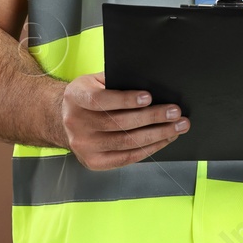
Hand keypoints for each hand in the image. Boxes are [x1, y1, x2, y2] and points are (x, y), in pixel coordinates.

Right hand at [59, 71, 188, 169]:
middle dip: (152, 118)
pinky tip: (163, 140)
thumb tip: (150, 81)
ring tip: (176, 127)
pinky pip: (126, 157)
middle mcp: (75, 123)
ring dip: (156, 135)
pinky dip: (148, 149)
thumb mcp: (95, 81)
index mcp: (75, 97)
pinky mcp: (93, 162)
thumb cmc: (89, 96)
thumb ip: (116, 81)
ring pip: (126, 142)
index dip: (125, 99)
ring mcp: (83, 146)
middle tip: (175, 112)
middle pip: (118, 123)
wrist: (65, 119)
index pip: (100, 100)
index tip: (149, 97)